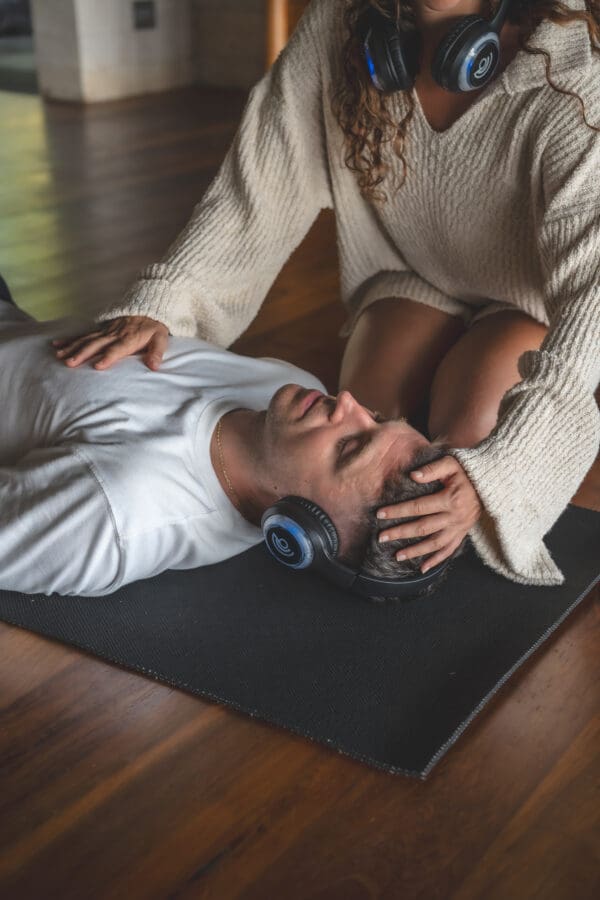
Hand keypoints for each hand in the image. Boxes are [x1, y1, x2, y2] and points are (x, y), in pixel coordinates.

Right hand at [51, 316, 169, 370]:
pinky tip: (58, 344)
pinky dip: (70, 339)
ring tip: (60, 356)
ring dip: (73, 347)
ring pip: (86, 339)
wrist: (148, 306)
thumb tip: (154, 366)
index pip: (117, 349)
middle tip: (70, 363)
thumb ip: (157, 352)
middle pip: (96, 344)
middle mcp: (114, 334)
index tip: (97, 366)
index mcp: (129, 338)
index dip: (108, 357)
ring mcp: (105, 331)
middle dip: (83, 354)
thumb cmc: (154, 326)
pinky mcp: (100, 329)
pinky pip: (83, 334)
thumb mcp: (161, 338)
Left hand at [376, 455, 481, 572]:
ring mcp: (460, 528)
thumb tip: (413, 475)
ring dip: (415, 551)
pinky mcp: (463, 533)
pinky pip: (449, 550)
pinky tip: (422, 568)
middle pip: (423, 528)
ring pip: (434, 543)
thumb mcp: (452, 463)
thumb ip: (433, 469)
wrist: (491, 482)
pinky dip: (436, 560)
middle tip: (381, 537)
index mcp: (450, 499)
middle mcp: (455, 517)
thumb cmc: (467, 470)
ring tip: (397, 556)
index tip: (380, 514)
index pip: (418, 507)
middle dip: (400, 533)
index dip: (398, 511)